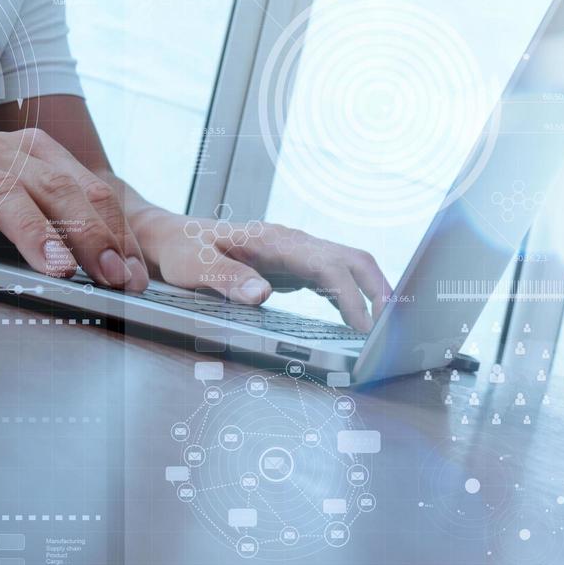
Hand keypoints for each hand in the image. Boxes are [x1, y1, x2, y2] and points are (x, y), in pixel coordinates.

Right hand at [0, 127, 150, 291]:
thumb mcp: (15, 200)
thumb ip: (59, 223)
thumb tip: (116, 269)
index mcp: (33, 153)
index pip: (90, 190)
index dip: (116, 234)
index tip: (134, 277)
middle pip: (56, 189)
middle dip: (90, 235)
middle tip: (111, 277)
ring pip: (2, 193)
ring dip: (34, 233)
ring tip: (57, 268)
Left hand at [131, 208, 392, 331]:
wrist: (172, 236)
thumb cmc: (181, 249)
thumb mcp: (194, 266)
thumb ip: (227, 279)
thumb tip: (263, 295)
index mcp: (273, 241)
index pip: (328, 265)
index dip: (351, 295)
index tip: (363, 325)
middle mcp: (292, 242)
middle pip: (352, 258)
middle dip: (378, 289)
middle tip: (392, 326)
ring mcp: (295, 252)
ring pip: (348, 266)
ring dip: (371, 293)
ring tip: (385, 328)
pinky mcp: (293, 265)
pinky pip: (333, 277)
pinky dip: (352, 297)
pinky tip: (357, 320)